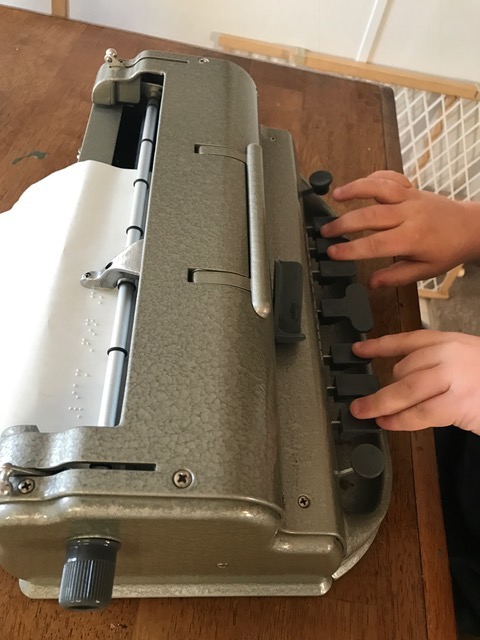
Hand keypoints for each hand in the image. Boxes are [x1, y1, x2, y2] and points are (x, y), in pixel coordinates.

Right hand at [321, 170, 479, 287]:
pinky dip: (373, 177)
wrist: (470, 227)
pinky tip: (359, 183)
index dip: (350, 249)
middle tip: (326, 230)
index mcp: (412, 238)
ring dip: (355, 189)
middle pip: (370, 215)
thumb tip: (371, 283)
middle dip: (343, 223)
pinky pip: (391, 178)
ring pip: (379, 188)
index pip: (375, 244)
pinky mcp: (412, 188)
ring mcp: (410, 198)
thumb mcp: (424, 271)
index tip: (333, 252)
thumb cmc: (448, 249)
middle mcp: (409, 214)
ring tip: (336, 195)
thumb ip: (395, 277)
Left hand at [350, 330, 479, 433]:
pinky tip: (388, 423)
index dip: (379, 345)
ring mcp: (453, 377)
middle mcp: (449, 354)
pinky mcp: (458, 402)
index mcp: (449, 340)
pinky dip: (400, 420)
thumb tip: (401, 379)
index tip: (358, 349)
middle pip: (402, 370)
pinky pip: (419, 413)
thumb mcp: (465, 358)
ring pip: (405, 391)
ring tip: (365, 414)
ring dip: (381, 405)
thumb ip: (436, 363)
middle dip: (378, 391)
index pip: (407, 339)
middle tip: (360, 404)